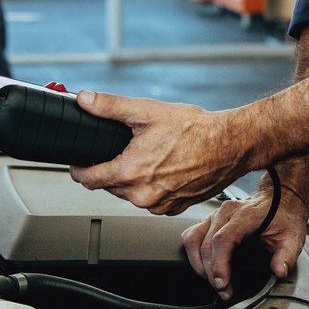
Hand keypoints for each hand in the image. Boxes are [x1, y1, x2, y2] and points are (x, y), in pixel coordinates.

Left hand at [68, 90, 254, 214]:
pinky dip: (151, 187)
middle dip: (111, 169)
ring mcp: (159, 205)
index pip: (89, 180)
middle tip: (124, 150)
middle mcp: (143, 195)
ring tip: (149, 156)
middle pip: (109, 186)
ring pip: (130, 194)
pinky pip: (151, 200)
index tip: (78, 165)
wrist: (230, 145)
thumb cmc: (195, 130)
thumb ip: (110, 106)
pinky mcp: (173, 208)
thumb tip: (85, 100)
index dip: (79, 170)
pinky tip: (164, 169)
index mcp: (131, 172)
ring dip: (132, 179)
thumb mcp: (147, 111)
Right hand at [183, 182, 308, 299]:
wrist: (279, 199)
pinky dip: (194, 255)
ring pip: (192, 240)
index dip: (219, 264)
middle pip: (206, 244)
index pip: (223, 240)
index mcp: (245, 215)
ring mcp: (214, 215)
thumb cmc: (283, 217)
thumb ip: (287, 255)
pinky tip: (205, 267)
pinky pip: (191, 237)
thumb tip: (279, 271)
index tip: (222, 284)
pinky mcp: (209, 220)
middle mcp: (225, 212)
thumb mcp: (293, 237)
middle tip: (224, 291)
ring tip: (213, 281)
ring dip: (199, 265)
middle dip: (211, 273)